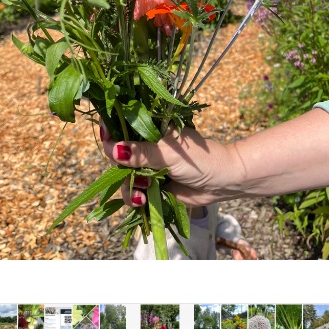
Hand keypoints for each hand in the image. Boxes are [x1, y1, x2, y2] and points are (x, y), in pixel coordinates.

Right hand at [100, 123, 244, 206]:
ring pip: (123, 178)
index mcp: (150, 130)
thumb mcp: (169, 154)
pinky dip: (134, 198)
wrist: (223, 182)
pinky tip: (143, 201)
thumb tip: (114, 149)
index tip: (105, 138)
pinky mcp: (152, 187)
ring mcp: (148, 168)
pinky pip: (134, 193)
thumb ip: (141, 153)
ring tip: (142, 193)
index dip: (111, 132)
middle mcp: (146, 148)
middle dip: (119, 168)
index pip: (123, 127)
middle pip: (117, 156)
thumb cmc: (200, 159)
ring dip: (128, 187)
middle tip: (131, 175)